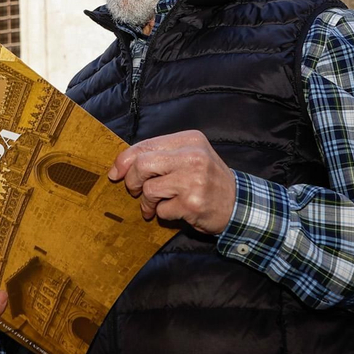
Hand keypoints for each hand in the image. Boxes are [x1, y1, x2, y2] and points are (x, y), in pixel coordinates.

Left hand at [109, 130, 236, 234]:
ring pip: (149, 189)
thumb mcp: (189, 157)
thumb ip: (159, 156)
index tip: (115, 173)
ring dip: (148, 203)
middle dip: (133, 181)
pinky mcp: (192, 203)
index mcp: (190, 140)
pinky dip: (163, 214)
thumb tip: (119, 168)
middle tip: (136, 191)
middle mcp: (193, 157)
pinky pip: (161, 210)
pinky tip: (176, 211)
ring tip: (157, 206)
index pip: (146, 145)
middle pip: (142, 165)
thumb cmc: (207, 180)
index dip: (124, 160)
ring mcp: (193, 180)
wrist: (238, 204)